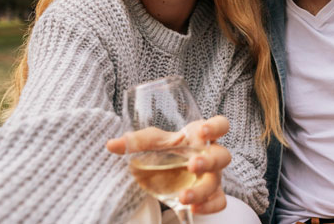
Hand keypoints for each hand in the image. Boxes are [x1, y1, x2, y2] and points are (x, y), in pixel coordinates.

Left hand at [106, 115, 231, 214]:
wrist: (166, 172)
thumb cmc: (165, 151)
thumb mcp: (151, 143)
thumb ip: (135, 142)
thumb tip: (111, 145)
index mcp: (200, 136)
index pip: (220, 125)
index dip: (216, 127)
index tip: (202, 131)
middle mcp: (211, 154)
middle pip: (222, 156)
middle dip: (209, 161)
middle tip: (192, 165)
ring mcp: (213, 176)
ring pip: (217, 182)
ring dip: (202, 189)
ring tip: (184, 197)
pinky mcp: (211, 194)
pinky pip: (219, 201)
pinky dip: (209, 206)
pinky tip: (193, 209)